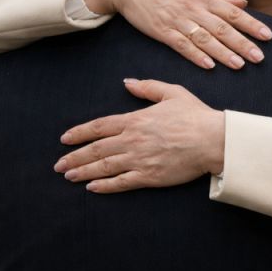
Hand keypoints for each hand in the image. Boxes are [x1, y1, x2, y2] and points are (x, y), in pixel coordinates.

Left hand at [53, 79, 225, 192]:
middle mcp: (132, 140)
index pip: (99, 126)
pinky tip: (92, 188)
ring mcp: (139, 159)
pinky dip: (104, 186)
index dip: (79, 133)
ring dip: (83, 172)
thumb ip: (147, 87)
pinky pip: (121, 182)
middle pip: (96, 149)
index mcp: (136, 119)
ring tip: (68, 176)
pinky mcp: (149, 176)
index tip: (64, 139)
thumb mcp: (172, 92)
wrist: (213, 139)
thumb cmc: (195, 115)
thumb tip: (127, 82)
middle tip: (58, 164)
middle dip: (74, 157)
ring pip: (104, 166)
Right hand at [80, 0, 271, 69]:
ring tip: (240, 65)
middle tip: (259, 57)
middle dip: (243, 43)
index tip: (268, 36)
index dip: (252, 25)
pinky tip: (209, 65)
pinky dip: (196, 55)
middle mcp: (194, 6)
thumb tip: (242, 4)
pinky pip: (181, 44)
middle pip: (223, 27)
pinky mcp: (162, 30)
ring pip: (205, 38)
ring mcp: (178, 19)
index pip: (233, 12)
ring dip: (223, 52)